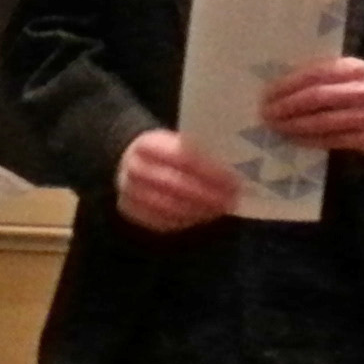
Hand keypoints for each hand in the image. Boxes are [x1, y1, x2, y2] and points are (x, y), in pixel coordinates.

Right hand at [115, 129, 239, 233]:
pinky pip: (162, 221)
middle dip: (206, 193)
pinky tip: (206, 215)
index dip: (208, 169)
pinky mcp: (131, 212)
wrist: (131, 162)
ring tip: (223, 208)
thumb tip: (234, 166)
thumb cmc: (165, 152)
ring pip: (168, 206)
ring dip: (200, 209)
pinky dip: (188, 219)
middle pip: (173, 183)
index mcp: (146, 144)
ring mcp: (129, 192)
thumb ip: (198, 152)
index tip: (234, 179)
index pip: (180, 156)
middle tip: (233, 198)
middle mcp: (133, 168)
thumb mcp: (175, 142)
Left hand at [260, 57, 363, 154]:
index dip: (288, 84)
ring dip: (295, 126)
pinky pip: (333, 140)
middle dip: (287, 106)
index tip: (266, 93)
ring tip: (275, 127)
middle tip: (265, 113)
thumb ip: (319, 76)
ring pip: (324, 122)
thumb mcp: (346, 75)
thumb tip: (276, 88)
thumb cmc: (358, 90)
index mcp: (355, 67)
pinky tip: (293, 138)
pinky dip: (309, 140)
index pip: (315, 73)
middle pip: (318, 97)